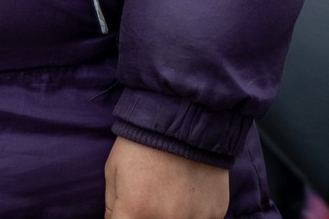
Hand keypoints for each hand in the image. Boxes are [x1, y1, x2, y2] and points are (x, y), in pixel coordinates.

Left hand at [104, 137, 230, 218]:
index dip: (125, 218)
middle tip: (149, 199)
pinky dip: (193, 214)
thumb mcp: (113, 170)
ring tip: (170, 194)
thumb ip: (112, 207)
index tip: (128, 211)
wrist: (182, 119)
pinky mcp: (215, 213)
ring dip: (171, 215)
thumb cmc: (140, 143)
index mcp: (136, 211)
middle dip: (146, 215)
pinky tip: (188, 196)